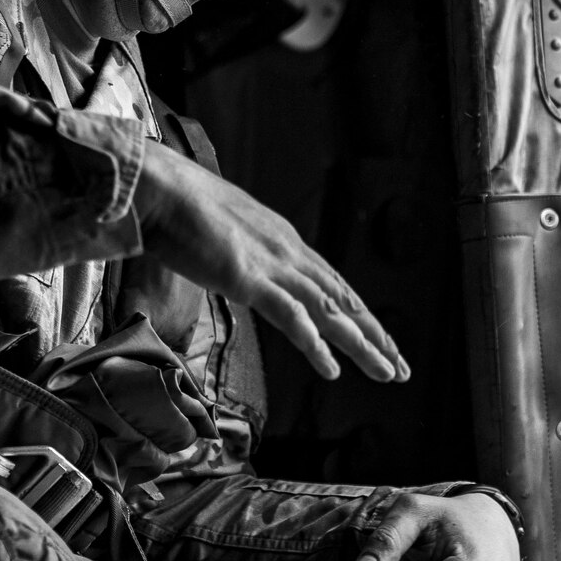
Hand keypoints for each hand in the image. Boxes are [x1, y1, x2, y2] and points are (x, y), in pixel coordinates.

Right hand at [131, 140, 407, 381]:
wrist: (160, 187)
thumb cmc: (178, 206)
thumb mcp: (222, 231)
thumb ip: (238, 249)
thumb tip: (235, 261)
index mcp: (283, 239)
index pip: (332, 282)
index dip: (358, 312)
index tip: (377, 336)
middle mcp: (288, 251)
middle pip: (343, 298)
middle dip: (375, 334)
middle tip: (400, 366)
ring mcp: (271, 264)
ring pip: (330, 310)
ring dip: (361, 344)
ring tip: (386, 372)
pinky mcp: (249, 277)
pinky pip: (292, 317)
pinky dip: (315, 345)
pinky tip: (332, 369)